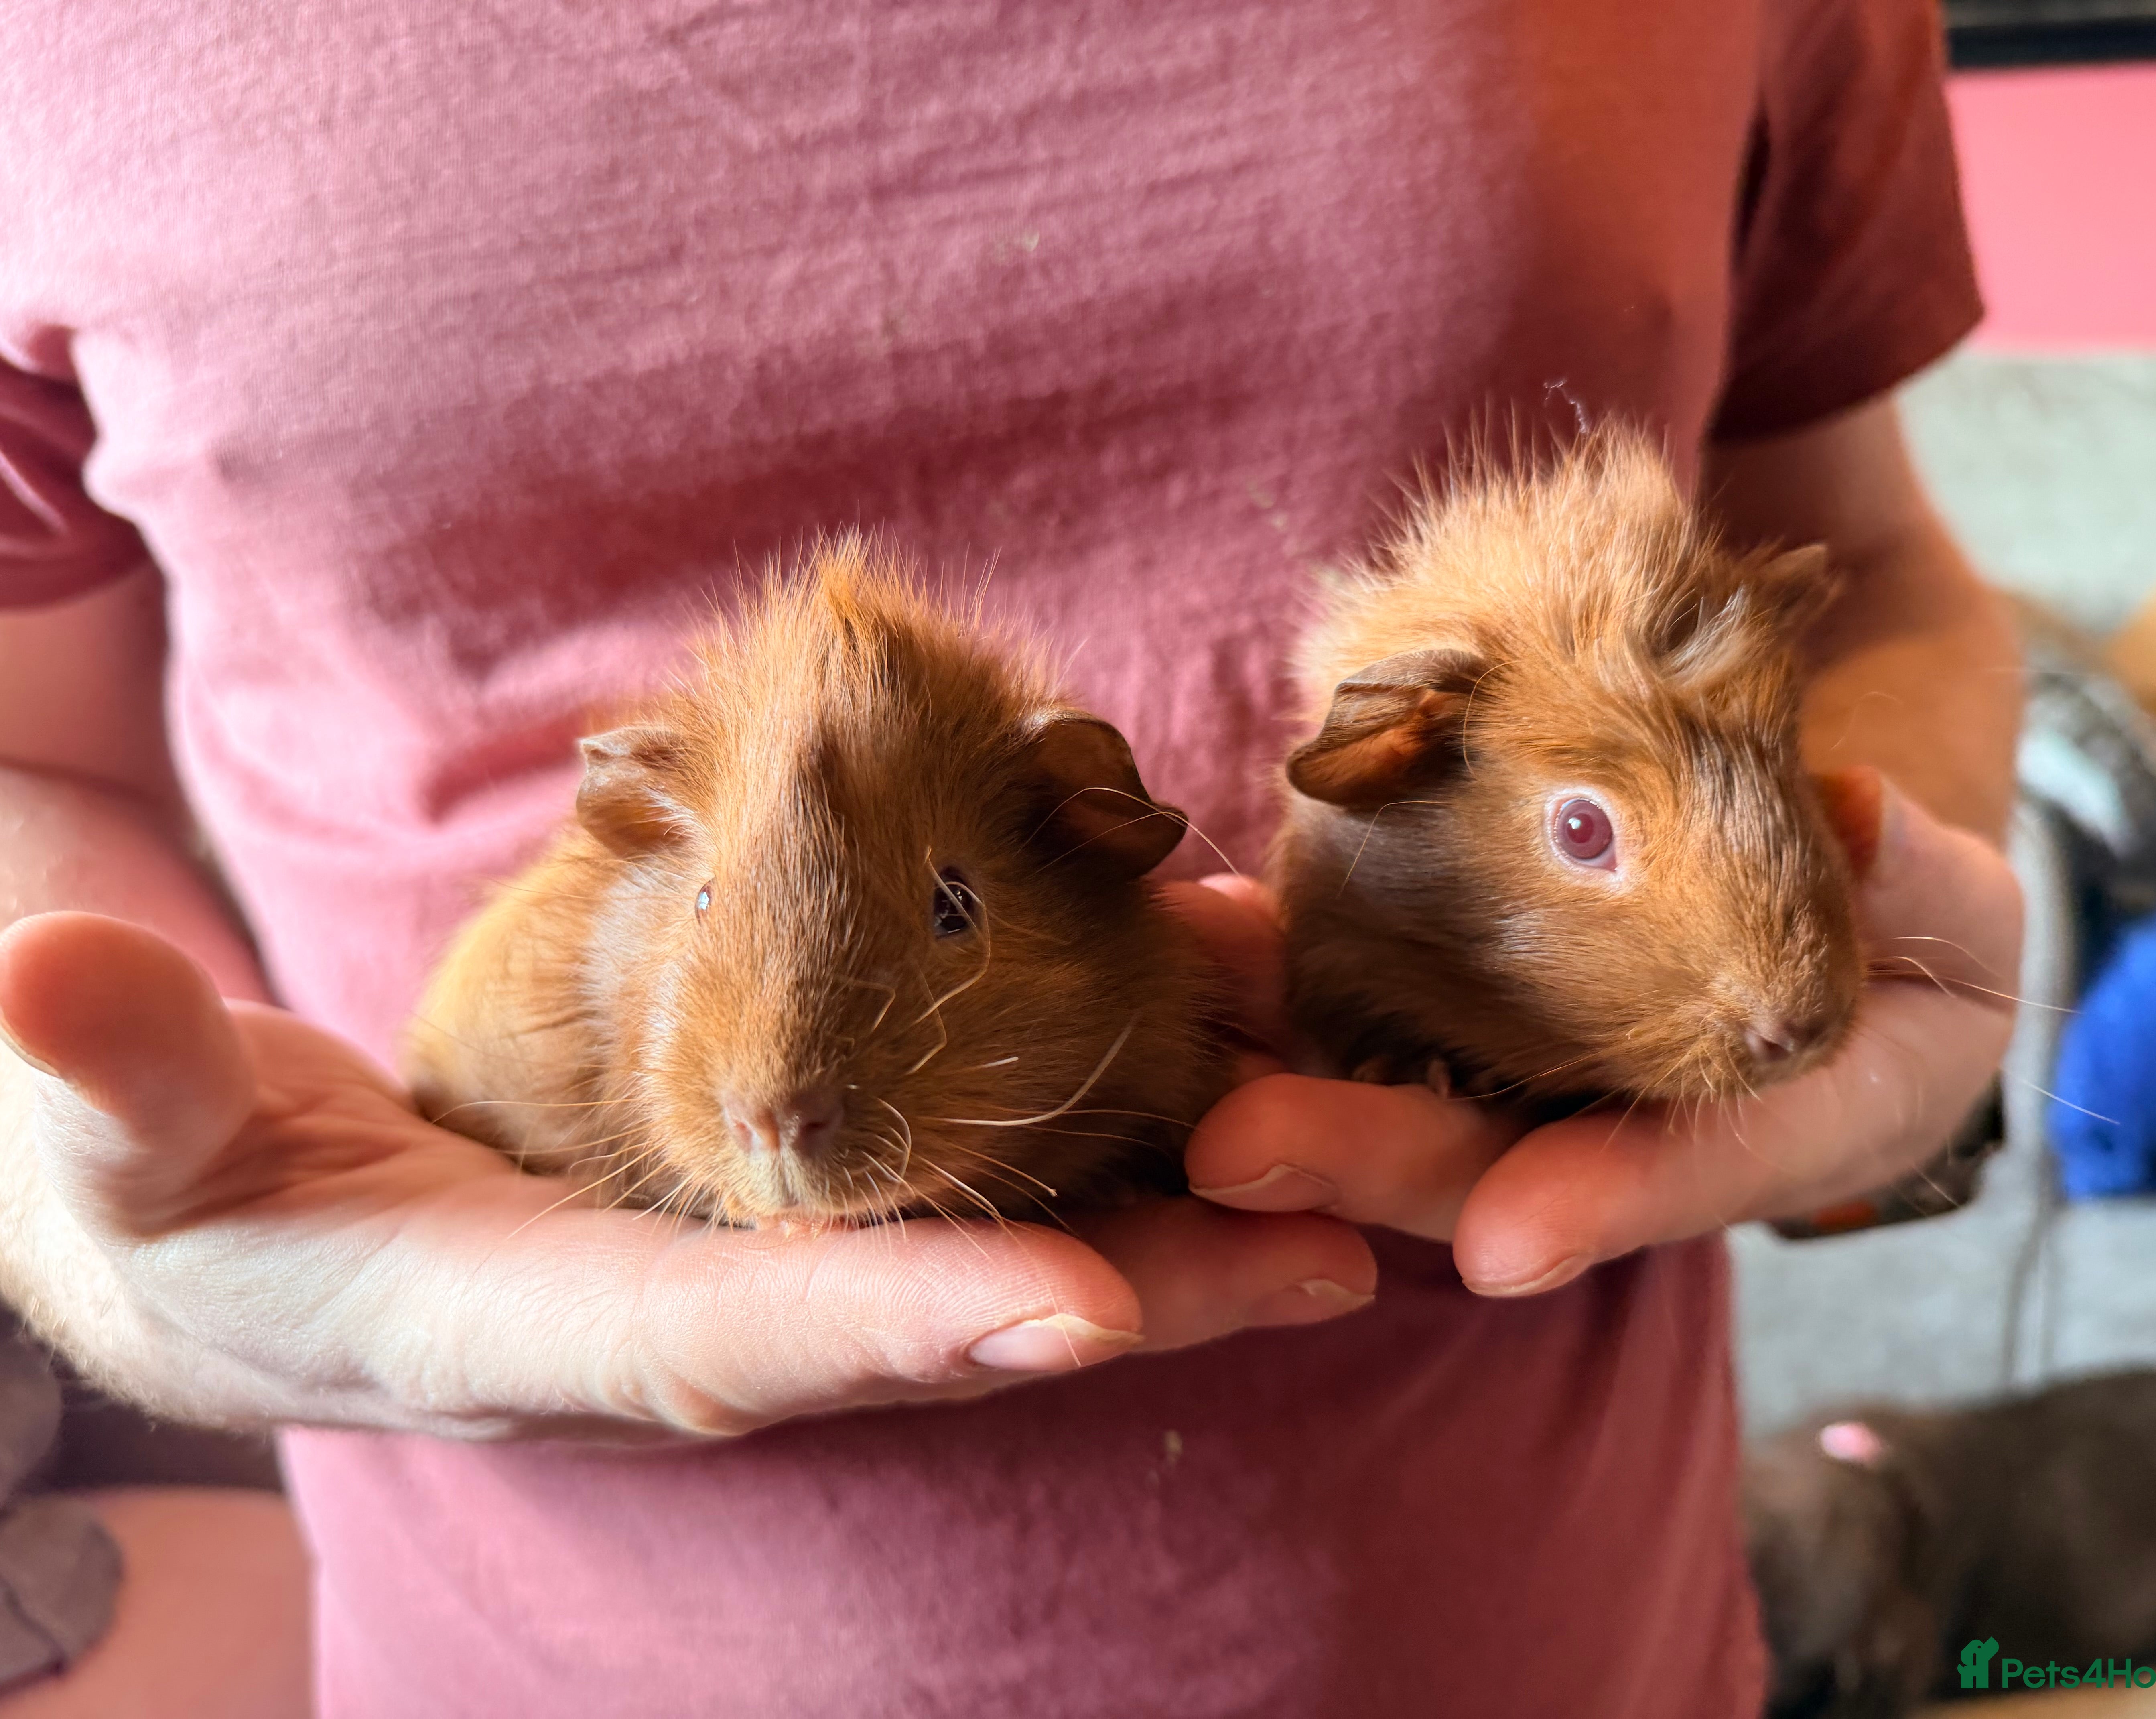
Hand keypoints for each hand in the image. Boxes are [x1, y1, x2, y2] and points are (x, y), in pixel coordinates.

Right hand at [0, 911, 1373, 1440]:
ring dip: (1178, 1200)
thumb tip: (32, 977)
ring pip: (995, 1236)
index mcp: (549, 1331)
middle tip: (1337, 1249)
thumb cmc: (189, 1185)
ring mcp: (760, 1262)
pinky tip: (1226, 1048)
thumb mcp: (130, 1138)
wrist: (255, 1226)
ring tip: (1358, 1164)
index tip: (1079, 1306)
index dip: (901, 1330)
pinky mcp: (791, 1196)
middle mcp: (697, 1322)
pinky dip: (1104, 1118)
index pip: (744, 1343)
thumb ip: (111, 1077)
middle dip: (1139, 1285)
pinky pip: (973, 1164)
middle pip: (937, 1308)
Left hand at [1182, 777, 2022, 1294]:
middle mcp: (1637, 1138)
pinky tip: (1198, 950)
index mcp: (1784, 1132)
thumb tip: (1859, 818)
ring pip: (1404, 1103)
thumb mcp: (1957, 903)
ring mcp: (1540, 1088)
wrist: (1826, 903)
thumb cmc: (1910, 913)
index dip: (1601, 1204)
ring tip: (1176, 1050)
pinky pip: (1371, 1020)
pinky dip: (1286, 993)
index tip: (1504, 1244)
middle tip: (1235, 1150)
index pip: (1689, 1175)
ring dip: (1284, 1088)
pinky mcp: (1472, 1022)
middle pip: (1493, 1165)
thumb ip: (1921, 880)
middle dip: (1367, 1162)